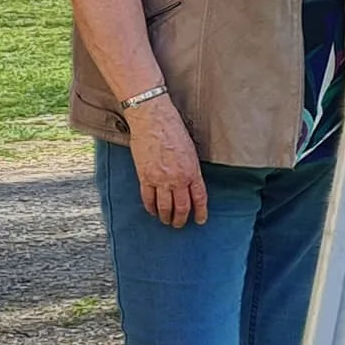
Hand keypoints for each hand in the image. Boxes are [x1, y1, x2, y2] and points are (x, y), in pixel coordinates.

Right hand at [126, 95, 207, 227]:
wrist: (153, 120)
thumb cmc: (173, 130)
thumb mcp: (190, 150)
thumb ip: (190, 168)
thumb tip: (189, 181)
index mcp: (192, 171)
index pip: (199, 198)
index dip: (200, 212)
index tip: (200, 220)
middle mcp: (177, 179)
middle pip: (182, 207)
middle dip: (181, 219)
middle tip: (180, 224)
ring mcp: (160, 179)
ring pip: (164, 206)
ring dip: (166, 217)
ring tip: (166, 221)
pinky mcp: (144, 176)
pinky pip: (147, 198)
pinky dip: (150, 208)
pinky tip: (152, 212)